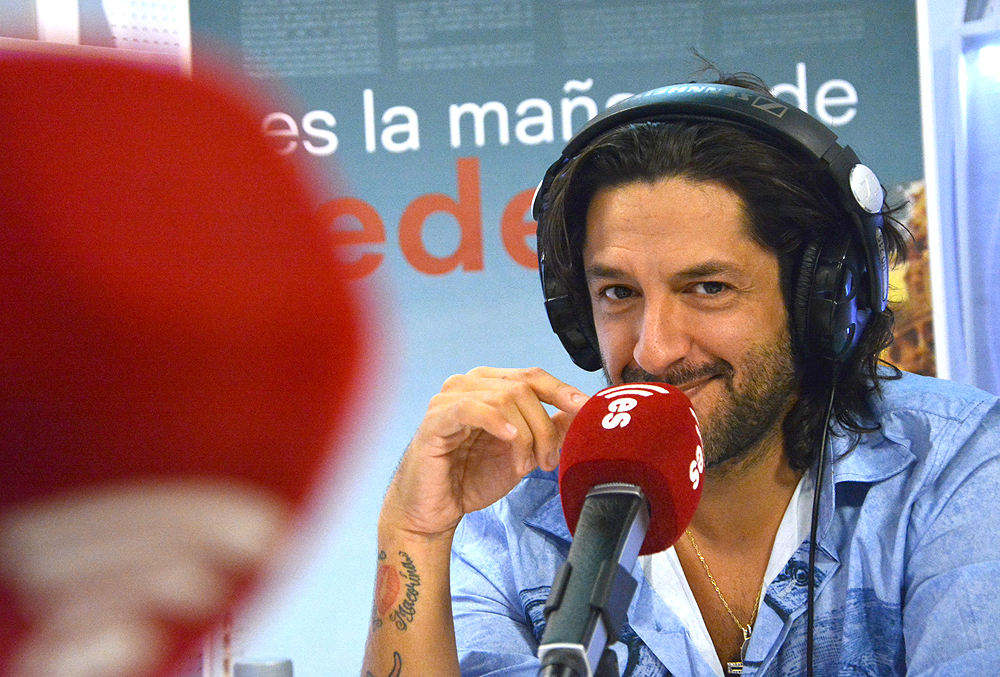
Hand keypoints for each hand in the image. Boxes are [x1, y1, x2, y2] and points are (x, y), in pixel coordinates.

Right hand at [381, 367, 588, 540]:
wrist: (435, 510)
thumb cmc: (472, 478)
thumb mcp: (523, 454)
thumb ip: (550, 431)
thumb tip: (582, 412)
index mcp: (490, 386)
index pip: (533, 377)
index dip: (563, 391)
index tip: (587, 410)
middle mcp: (469, 383)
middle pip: (524, 387)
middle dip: (544, 426)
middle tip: (549, 461)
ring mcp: (449, 398)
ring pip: (504, 398)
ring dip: (525, 435)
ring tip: (525, 466)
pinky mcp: (435, 418)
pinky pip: (471, 408)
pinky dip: (497, 422)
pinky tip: (510, 440)